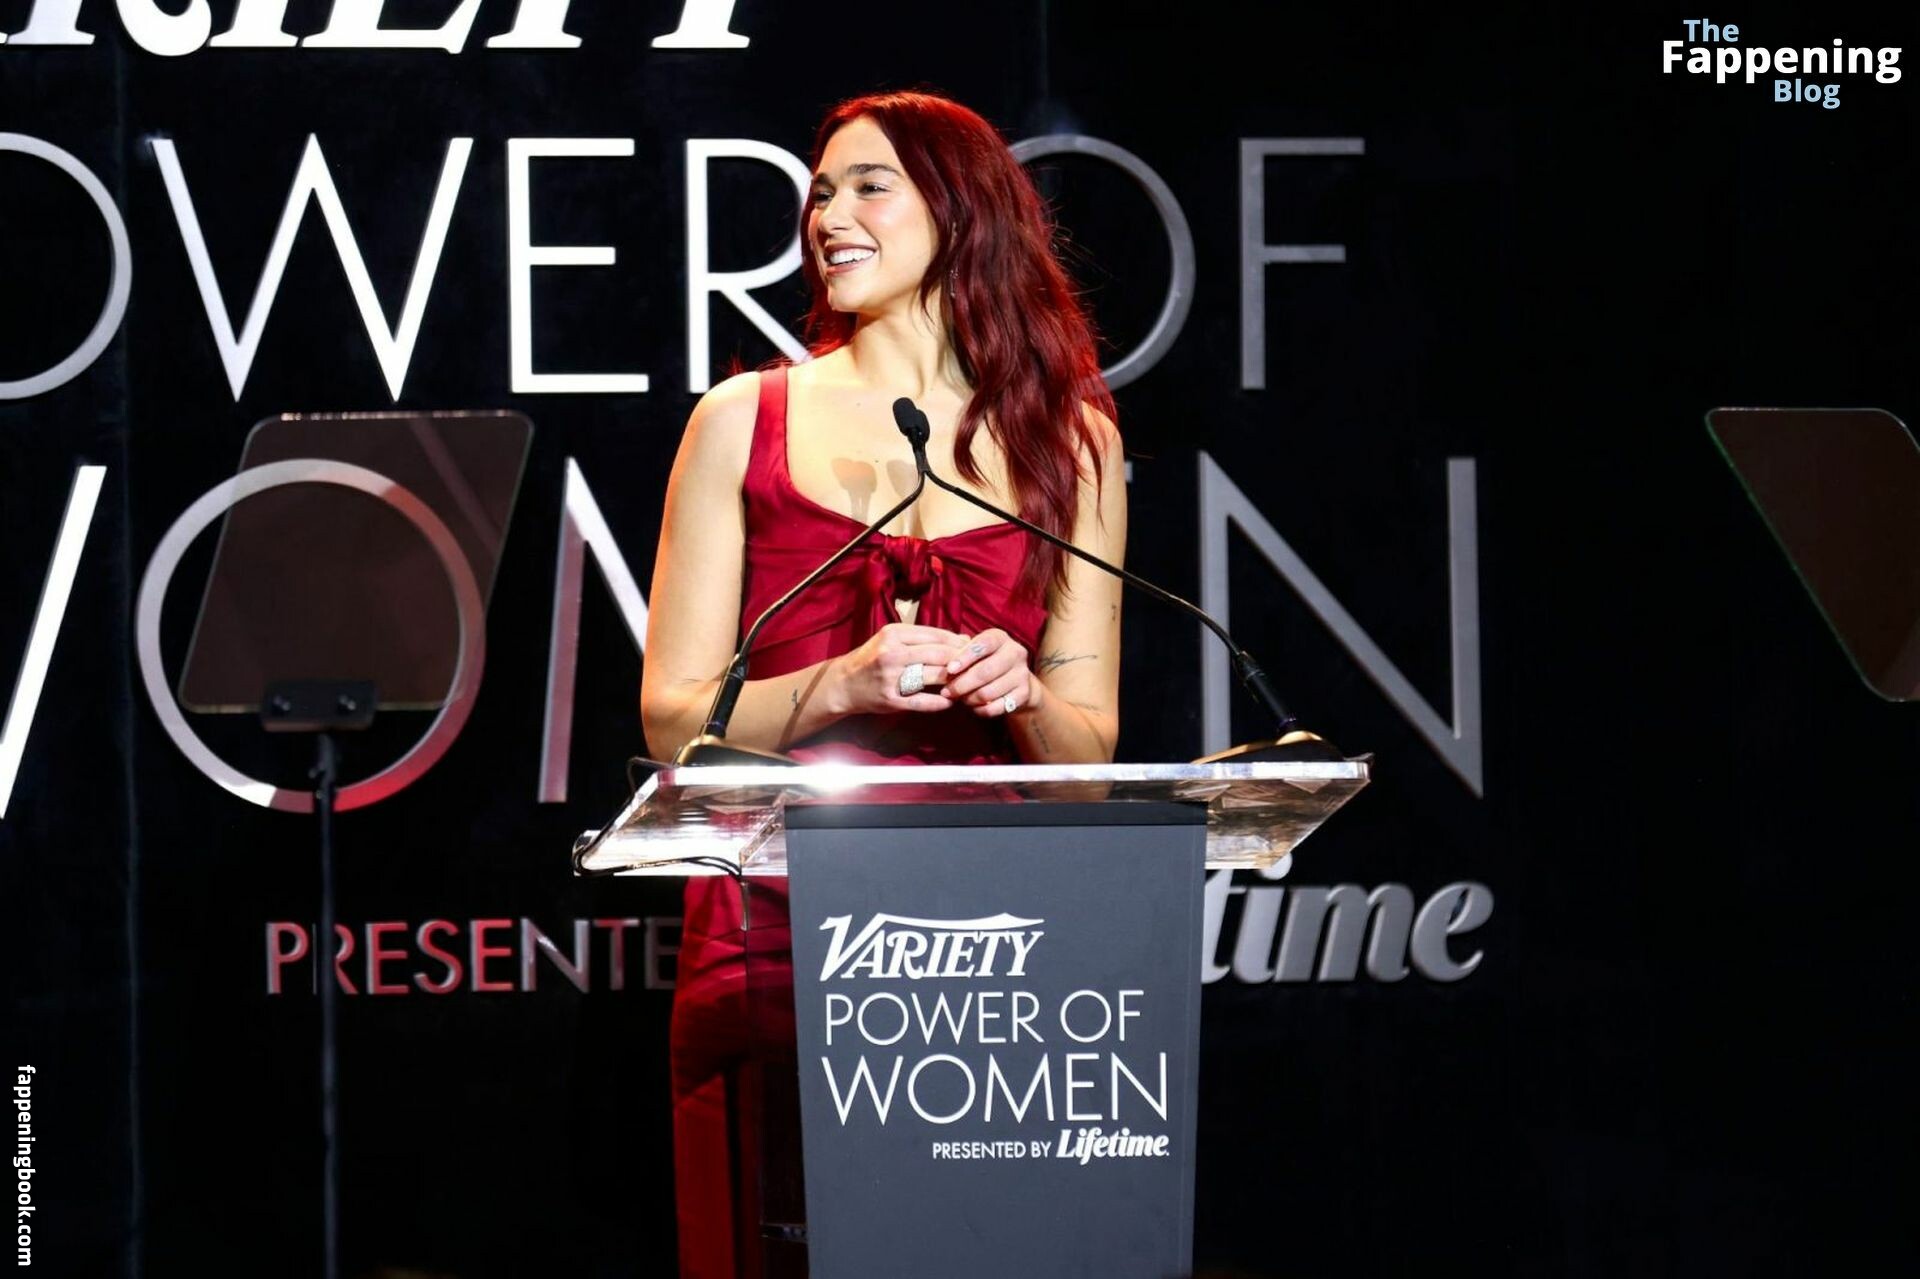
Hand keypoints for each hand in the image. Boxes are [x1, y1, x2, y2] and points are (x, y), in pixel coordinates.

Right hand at [828, 623, 968, 715]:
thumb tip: (959, 639)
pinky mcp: (890, 699)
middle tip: (975, 666)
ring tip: (966, 683)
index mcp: (893, 634)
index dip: (958, 642)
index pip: (935, 635)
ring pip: (932, 676)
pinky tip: (950, 701)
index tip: (973, 648)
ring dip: (954, 681)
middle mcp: (891, 653)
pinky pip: (922, 701)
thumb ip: (920, 638)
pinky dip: (940, 702)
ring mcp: (890, 677)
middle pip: (938, 654)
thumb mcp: (891, 639)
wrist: (843, 684)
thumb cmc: (872, 658)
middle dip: (960, 660)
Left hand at [943, 628, 1042, 717]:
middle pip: (985, 671)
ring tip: (960, 699)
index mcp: (1000, 638)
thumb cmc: (985, 661)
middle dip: (962, 684)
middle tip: (947, 691)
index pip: (983, 644)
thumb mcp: (974, 652)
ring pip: (989, 692)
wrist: (1015, 680)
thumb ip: (959, 653)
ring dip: (970, 699)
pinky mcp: (1024, 694)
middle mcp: (1015, 653)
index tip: (949, 670)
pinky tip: (974, 707)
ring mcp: (1022, 674)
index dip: (965, 657)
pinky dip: (981, 710)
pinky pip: (997, 707)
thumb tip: (941, 662)